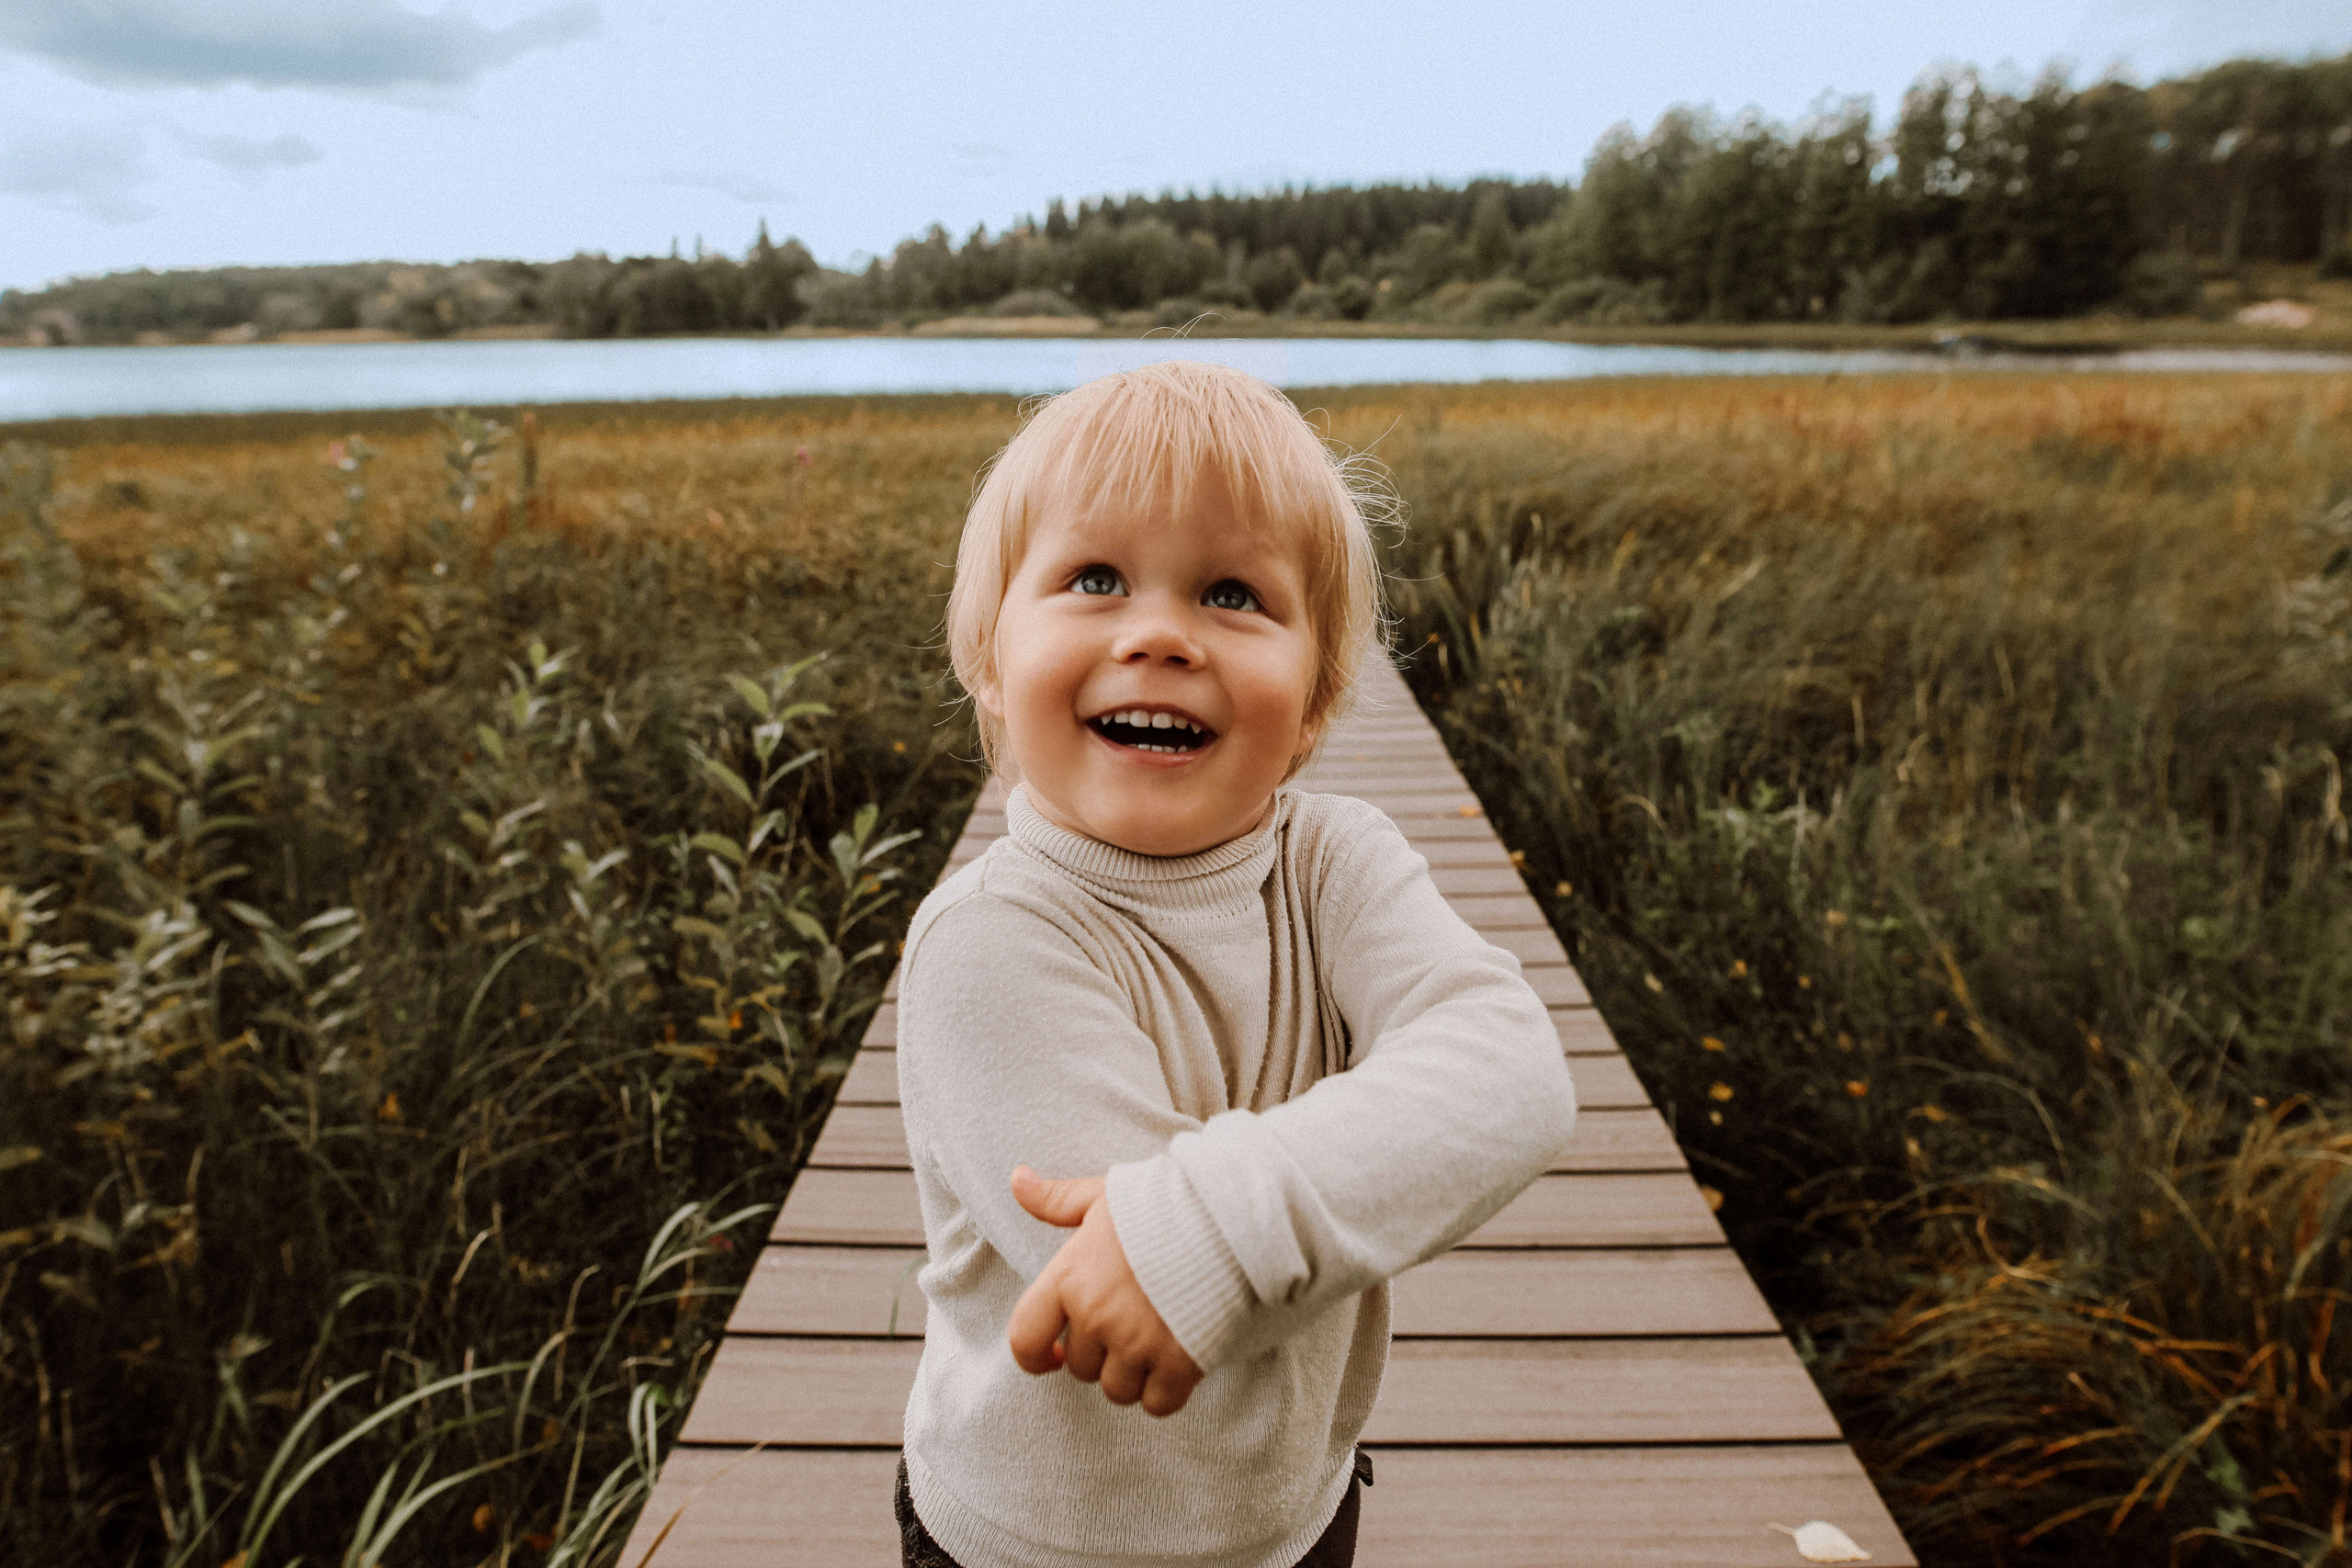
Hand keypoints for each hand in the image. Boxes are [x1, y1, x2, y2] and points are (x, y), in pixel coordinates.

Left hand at [1005, 1166, 1202, 1417]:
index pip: (1024, 1338)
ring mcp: (1138, 1343)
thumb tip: (1017, 1179)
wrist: (1231, 1217)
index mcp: (1069, 1277)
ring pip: (1117, 1390)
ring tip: (1155, 1339)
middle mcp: (1096, 1316)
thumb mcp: (1104, 1196)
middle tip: (1130, 1321)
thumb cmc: (1164, 1204)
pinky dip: (1165, 1391)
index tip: (1052, 1354)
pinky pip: (1157, 1404)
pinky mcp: (1179, 1364)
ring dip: (1133, 1373)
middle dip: (1101, 1351)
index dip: (1034, 1356)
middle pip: (1081, 1367)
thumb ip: (1056, 1200)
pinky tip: (1178, 1361)